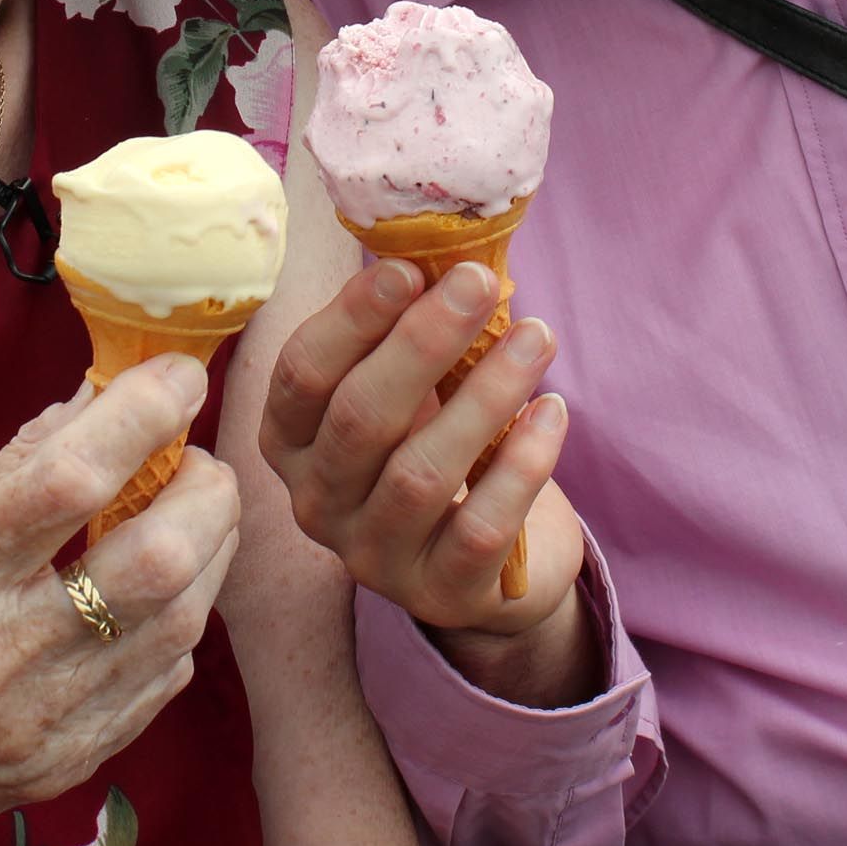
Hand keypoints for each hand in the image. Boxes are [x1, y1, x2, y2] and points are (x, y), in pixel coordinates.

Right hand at [0, 355, 240, 845]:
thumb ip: (10, 471)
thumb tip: (98, 401)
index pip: (69, 480)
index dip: (141, 414)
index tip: (178, 375)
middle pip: (157, 561)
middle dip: (205, 491)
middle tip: (195, 461)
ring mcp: (41, 722)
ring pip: (180, 621)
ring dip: (208, 550)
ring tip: (189, 516)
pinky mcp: (67, 763)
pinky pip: (163, 679)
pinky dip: (177, 618)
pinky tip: (155, 593)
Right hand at [260, 258, 583, 640]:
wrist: (490, 565)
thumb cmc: (437, 446)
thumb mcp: (410, 392)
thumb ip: (405, 333)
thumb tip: (442, 251)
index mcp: (292, 442)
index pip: (302, 376)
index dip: (350, 320)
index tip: (406, 267)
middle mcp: (317, 503)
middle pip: (360, 418)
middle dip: (422, 343)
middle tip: (478, 282)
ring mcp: (374, 557)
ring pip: (421, 472)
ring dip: (484, 395)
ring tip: (537, 336)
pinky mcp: (440, 594)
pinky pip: (481, 527)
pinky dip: (522, 464)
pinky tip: (554, 410)